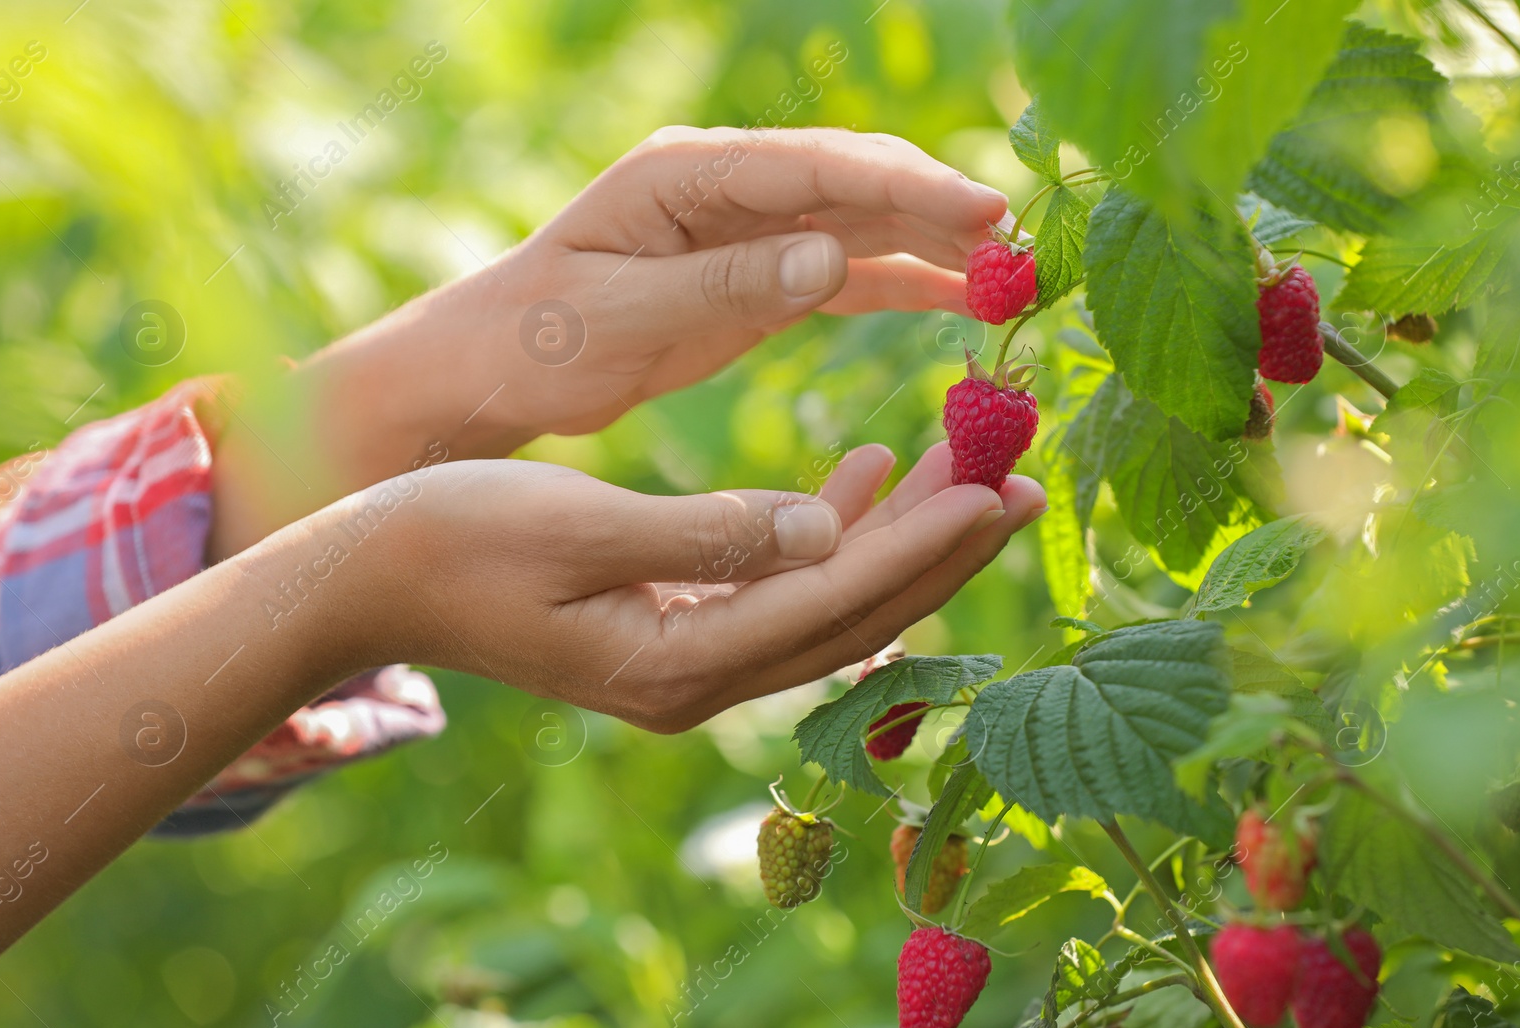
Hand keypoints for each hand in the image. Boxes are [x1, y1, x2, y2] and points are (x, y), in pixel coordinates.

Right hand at [374, 443, 1045, 731]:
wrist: (365, 578)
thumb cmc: (455, 539)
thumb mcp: (579, 525)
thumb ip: (709, 534)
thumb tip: (826, 528)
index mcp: (677, 663)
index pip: (834, 605)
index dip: (925, 548)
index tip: (1001, 489)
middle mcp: (697, 681)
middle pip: (852, 616)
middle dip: (940, 550)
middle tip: (1022, 477)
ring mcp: (686, 664)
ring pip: (827, 604)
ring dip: (899, 539)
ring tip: (970, 468)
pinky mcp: (671, 632)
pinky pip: (780, 591)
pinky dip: (831, 536)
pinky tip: (863, 477)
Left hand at [480, 126, 1008, 436]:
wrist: (498, 368)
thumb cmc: (540, 339)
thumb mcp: (623, 316)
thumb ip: (726, 285)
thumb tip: (832, 255)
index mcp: (685, 176)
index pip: (815, 167)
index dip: (905, 184)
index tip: (983, 209)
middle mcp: (725, 188)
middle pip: (854, 183)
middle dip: (939, 207)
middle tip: (1021, 244)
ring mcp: (746, 229)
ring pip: (862, 224)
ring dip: (936, 245)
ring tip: (1012, 274)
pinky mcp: (757, 276)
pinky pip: (845, 272)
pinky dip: (904, 283)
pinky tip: (961, 301)